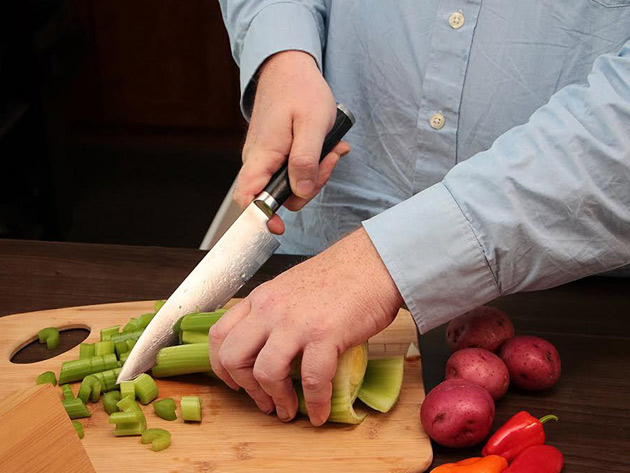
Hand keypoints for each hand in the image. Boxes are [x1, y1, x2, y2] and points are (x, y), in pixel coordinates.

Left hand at [209, 228, 403, 424]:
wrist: (374, 261)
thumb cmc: (340, 275)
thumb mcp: (292, 288)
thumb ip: (276, 313)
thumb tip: (275, 348)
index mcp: (261, 298)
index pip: (219, 334)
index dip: (221, 366)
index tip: (236, 382)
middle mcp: (270, 309)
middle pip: (233, 357)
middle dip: (245, 388)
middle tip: (263, 401)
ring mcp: (296, 322)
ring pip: (265, 372)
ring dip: (276, 400)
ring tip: (288, 410)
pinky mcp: (325, 334)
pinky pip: (312, 380)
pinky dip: (315, 403)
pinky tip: (321, 412)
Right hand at [235, 50, 350, 234]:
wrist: (288, 67)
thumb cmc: (300, 90)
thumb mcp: (312, 124)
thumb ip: (306, 160)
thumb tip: (301, 192)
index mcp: (261, 155)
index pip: (247, 198)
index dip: (261, 217)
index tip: (279, 227)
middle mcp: (258, 160)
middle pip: (279, 195)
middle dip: (310, 186)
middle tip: (328, 160)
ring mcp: (266, 157)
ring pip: (291, 183)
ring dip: (315, 172)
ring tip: (330, 149)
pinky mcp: (275, 153)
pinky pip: (293, 168)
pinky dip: (312, 162)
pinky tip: (324, 146)